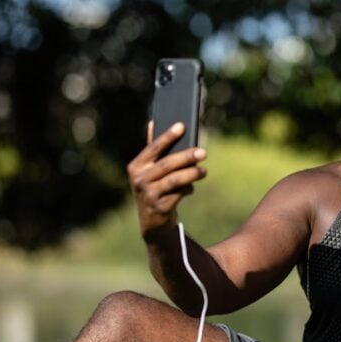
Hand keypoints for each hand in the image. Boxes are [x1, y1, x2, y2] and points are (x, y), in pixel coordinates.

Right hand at [127, 121, 206, 239]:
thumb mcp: (149, 170)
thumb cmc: (154, 186)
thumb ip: (153, 149)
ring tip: (204, 171)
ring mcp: (149, 195)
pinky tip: (191, 188)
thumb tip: (153, 121)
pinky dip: (187, 189)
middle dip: (186, 157)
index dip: (168, 136)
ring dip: (192, 174)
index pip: (153, 148)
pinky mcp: (160, 208)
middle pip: (167, 164)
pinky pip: (178, 194)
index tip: (182, 126)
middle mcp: (139, 180)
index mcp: (136, 166)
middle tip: (203, 152)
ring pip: (174, 180)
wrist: (152, 220)